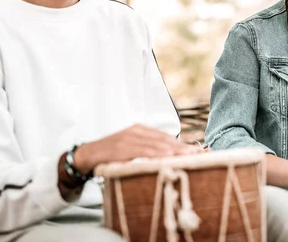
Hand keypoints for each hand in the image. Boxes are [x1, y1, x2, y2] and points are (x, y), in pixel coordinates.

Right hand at [73, 124, 203, 173]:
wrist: (86, 155)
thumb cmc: (112, 155)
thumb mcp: (132, 148)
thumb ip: (149, 150)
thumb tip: (171, 158)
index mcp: (141, 130)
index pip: (167, 138)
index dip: (183, 144)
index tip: (200, 150)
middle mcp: (137, 131)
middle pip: (165, 140)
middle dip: (183, 148)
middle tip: (201, 154)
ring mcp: (128, 138)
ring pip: (155, 146)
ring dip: (173, 152)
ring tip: (188, 157)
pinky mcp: (120, 148)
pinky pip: (141, 152)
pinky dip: (154, 155)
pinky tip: (166, 158)